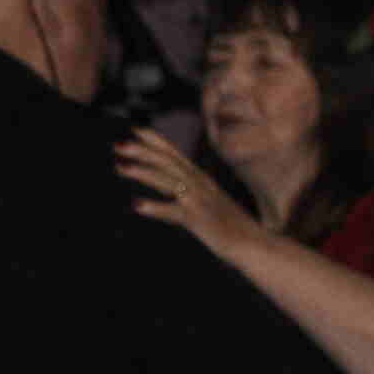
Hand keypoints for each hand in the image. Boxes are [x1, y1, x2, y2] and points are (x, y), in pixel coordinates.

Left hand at [116, 129, 265, 261]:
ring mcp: (200, 201)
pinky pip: (174, 212)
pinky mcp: (199, 220)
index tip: (135, 129)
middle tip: (119, 145)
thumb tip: (172, 189)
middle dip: (143, 151)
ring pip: (168, 180)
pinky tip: (137, 206)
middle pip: (168, 162)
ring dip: (144, 172)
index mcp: (201, 179)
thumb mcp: (211, 203)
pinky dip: (156, 208)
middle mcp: (200, 184)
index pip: (175, 153)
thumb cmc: (232, 227)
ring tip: (121, 167)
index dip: (155, 140)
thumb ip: (192, 193)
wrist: (254, 244)